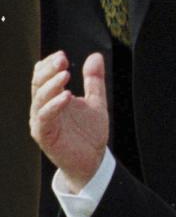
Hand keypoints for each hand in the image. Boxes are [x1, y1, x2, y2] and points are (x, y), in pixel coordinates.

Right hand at [30, 51, 108, 192]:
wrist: (92, 161)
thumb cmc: (89, 133)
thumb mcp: (96, 102)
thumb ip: (94, 80)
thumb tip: (95, 56)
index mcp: (52, 98)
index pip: (43, 76)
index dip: (49, 64)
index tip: (62, 55)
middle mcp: (43, 108)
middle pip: (38, 84)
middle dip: (48, 70)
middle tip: (61, 60)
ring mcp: (41, 122)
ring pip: (39, 99)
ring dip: (51, 85)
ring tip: (65, 75)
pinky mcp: (44, 136)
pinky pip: (45, 117)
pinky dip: (54, 105)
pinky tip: (66, 96)